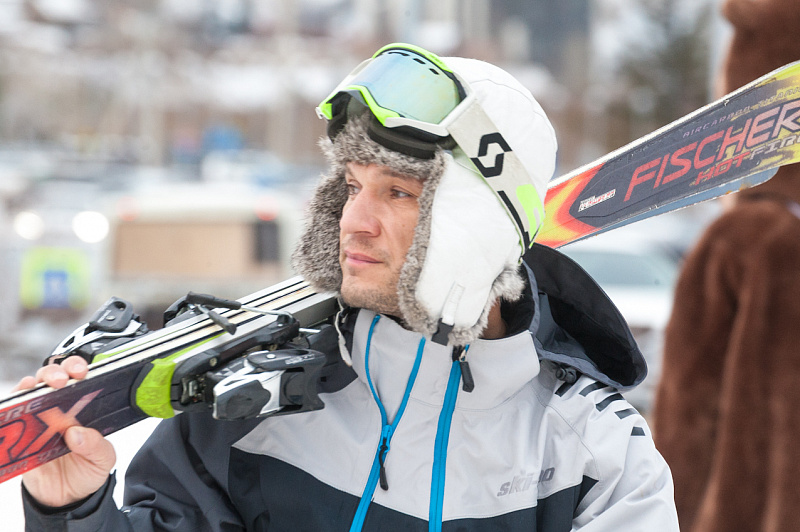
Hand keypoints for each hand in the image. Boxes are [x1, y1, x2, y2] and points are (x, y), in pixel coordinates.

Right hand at [16, 356, 115, 507]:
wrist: (65, 499)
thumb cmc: (87, 471)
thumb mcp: (103, 460)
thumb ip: (96, 446)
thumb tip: (76, 434)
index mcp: (84, 408)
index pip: (79, 379)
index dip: (78, 369)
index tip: (82, 371)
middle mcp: (60, 409)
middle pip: (52, 378)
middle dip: (54, 372)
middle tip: (60, 381)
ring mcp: (38, 420)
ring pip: (30, 392)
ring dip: (31, 386)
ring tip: (34, 388)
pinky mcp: (20, 436)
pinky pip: (11, 418)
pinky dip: (9, 410)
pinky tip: (14, 408)